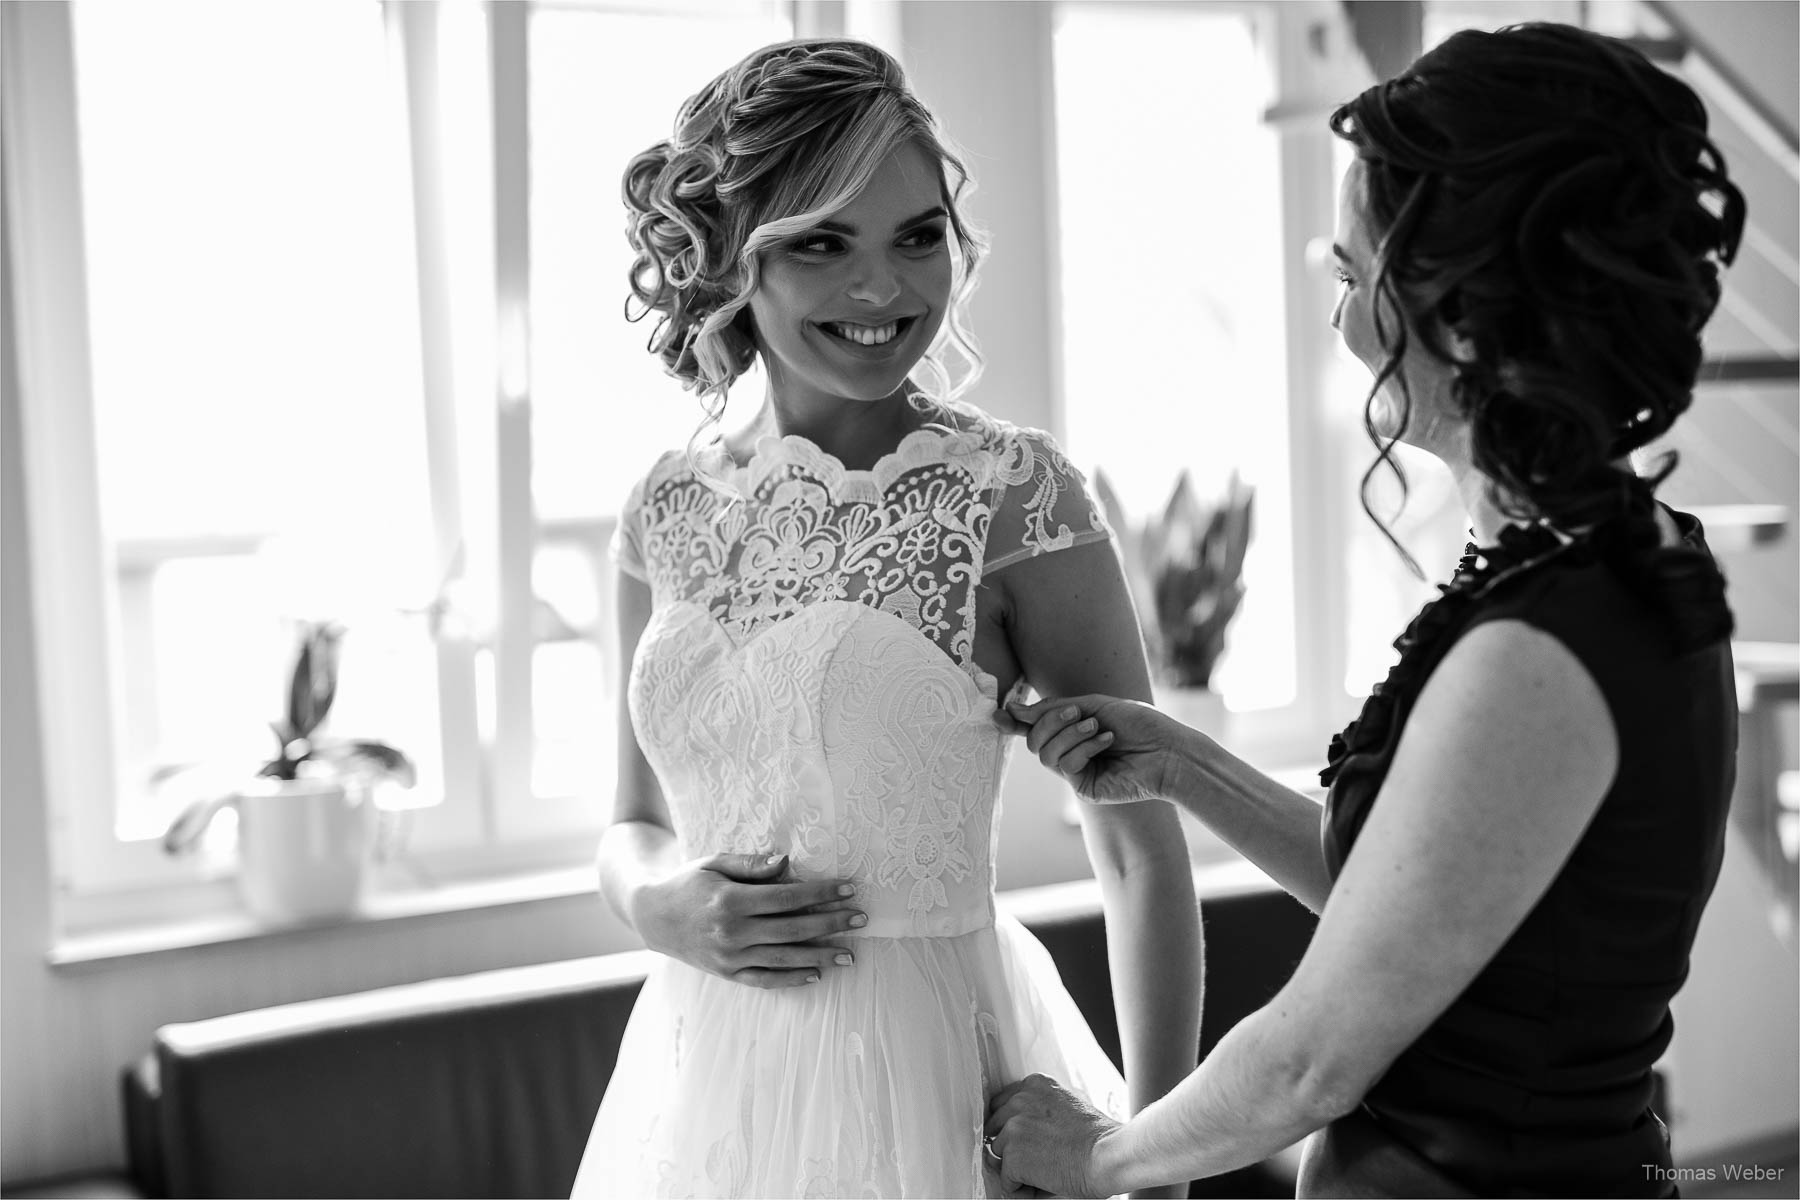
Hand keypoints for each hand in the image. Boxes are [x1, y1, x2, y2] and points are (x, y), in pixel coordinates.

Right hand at [629, 852, 865, 988]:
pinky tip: (816, 974)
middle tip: (861, 919)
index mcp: (730, 900)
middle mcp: (732, 932)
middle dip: (831, 924)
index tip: (848, 889)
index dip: (821, 893)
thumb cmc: (689, 882)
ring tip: (851, 954)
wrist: (653, 916)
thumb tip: (787, 862)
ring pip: (784, 958)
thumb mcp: (714, 862)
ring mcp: (730, 957)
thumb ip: (750, 864)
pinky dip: (791, 979)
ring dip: (821, 957)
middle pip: (793, 929)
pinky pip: (765, 980)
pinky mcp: (727, 973)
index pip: (787, 897)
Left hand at [985, 1074, 1120, 1198]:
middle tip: (1037, 1157)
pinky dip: (1021, 1188)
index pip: (1003, 1104)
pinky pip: (1006, 1179)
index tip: (1026, 1137)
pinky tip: (1044, 1183)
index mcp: (1035, 1085)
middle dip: (1010, 1144)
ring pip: (1000, 1153)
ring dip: (1016, 1166)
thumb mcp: (1067, 1105)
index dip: (1012, 1125)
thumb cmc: (1098, 1137)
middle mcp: (1019, 1100)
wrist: (1108, 1155)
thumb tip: (1013, 1132)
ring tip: (1044, 1170)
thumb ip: (1039, 1111)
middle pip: (996, 1127)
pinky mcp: (1013, 1155)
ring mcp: (1013, 1127)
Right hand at [1004, 695, 1186, 805]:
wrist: (1169, 748)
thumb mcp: (1094, 704)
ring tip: (1097, 727)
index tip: (998, 714)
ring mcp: (1076, 772)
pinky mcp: (1085, 788)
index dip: (1014, 723)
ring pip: (1044, 754)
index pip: (1035, 729)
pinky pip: (1064, 764)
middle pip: (1033, 741)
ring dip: (1069, 734)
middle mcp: (1070, 752)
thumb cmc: (1140, 723)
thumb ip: (1053, 709)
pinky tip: (1106, 742)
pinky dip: (1083, 747)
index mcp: (1072, 731)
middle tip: (1078, 713)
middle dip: (1051, 722)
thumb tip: (1013, 711)